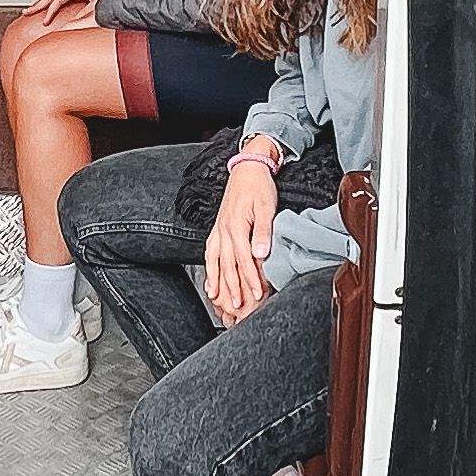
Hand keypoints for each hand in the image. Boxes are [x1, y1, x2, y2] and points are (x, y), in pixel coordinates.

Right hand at [21, 0, 103, 34]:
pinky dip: (51, 1)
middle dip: (38, 4)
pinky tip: (49, 7)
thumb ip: (82, 21)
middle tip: (26, 12)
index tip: (44, 23)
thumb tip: (66, 30)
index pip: (57, 0)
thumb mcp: (97, 10)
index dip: (49, 12)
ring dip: (43, 1)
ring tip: (32, 9)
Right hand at [203, 158, 276, 325]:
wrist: (247, 168)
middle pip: (227, 264)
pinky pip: (209, 252)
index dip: (251, 279)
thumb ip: (263, 232)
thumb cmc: (259, 186)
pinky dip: (209, 268)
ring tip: (218, 299)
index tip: (258, 294)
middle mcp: (224, 230)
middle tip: (239, 307)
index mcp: (236, 226)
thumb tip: (260, 254)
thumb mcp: (266, 207)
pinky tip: (210, 280)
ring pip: (215, 260)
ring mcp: (218, 229)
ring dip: (218, 281)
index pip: (244, 259)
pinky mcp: (217, 228)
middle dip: (233, 287)